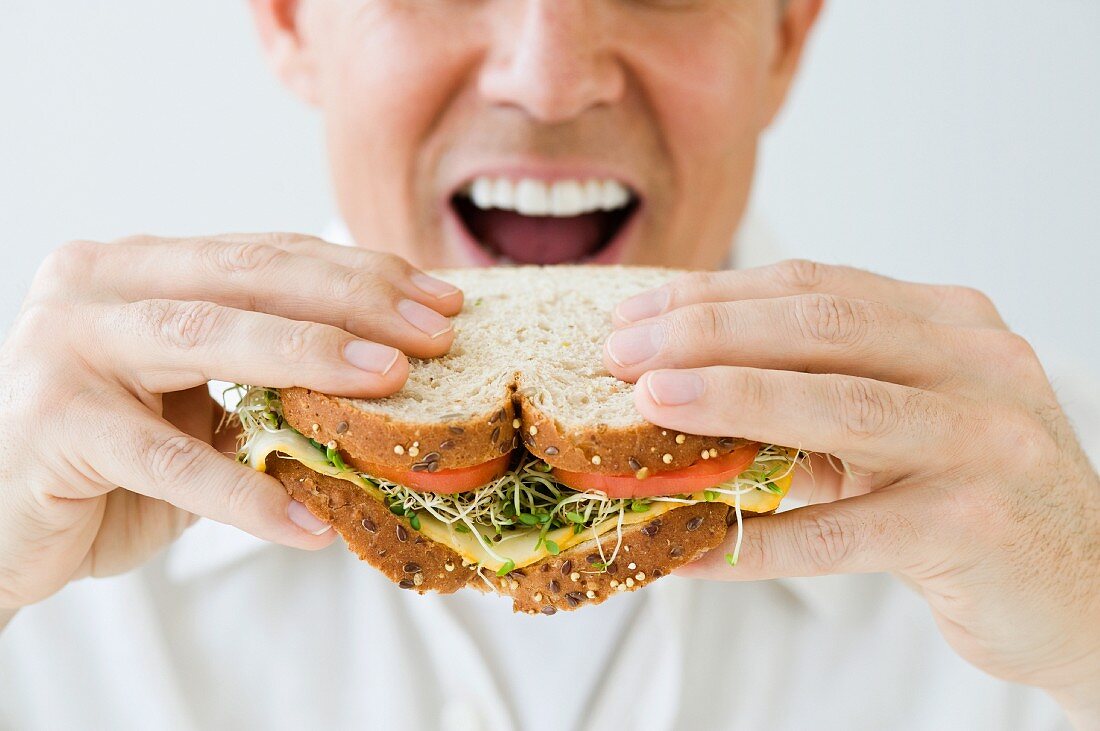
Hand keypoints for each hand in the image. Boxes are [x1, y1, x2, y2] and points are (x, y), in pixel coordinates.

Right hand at [0, 233, 461, 614]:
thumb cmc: (108, 460)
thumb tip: (387, 371)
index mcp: (141, 268)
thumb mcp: (193, 405)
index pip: (268, 255)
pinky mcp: (53, 426)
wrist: (0, 524)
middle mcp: (99, 286)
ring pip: (208, 338)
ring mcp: (66, 348)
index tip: (439, 298)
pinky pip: (169, 461)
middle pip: (249, 277)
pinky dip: (246, 494)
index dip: (361, 273)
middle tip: (434, 333)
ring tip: (392, 383)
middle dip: (355, 302)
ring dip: (311, 358)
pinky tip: (309, 523)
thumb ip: (261, 378)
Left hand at [603, 259, 1099, 723]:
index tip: (635, 313)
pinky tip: (693, 546)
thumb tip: (679, 390)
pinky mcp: (974, 524)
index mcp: (948, 324)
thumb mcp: (897, 425)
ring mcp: (984, 440)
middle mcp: (975, 364)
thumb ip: (811, 399)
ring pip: (837, 405)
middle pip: (819, 327)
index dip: (714, 295)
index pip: (813, 289)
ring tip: (648, 404)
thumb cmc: (969, 495)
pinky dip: (761, 539)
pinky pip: (846, 530)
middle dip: (706, 332)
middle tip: (622, 353)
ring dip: (729, 401)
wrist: (1083, 588)